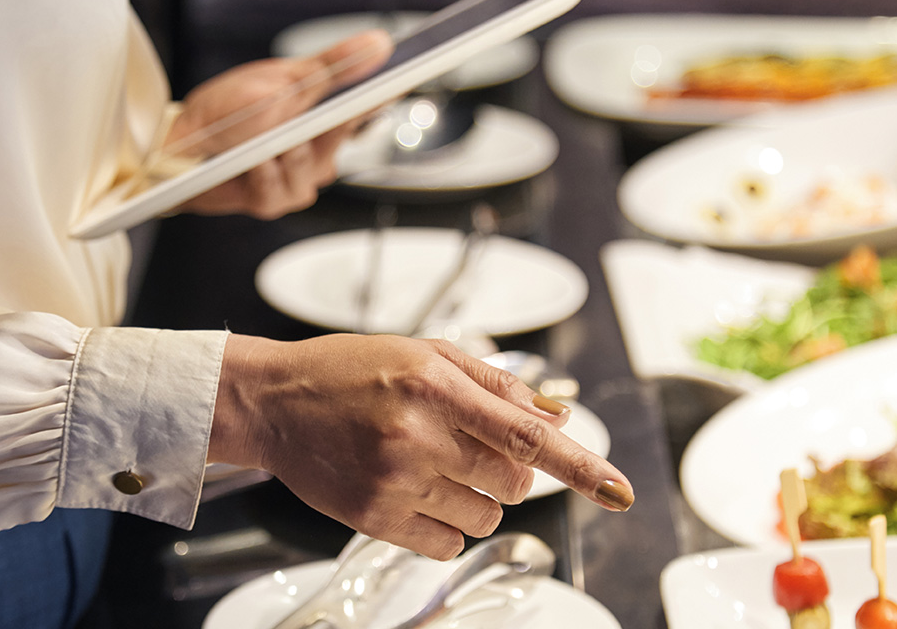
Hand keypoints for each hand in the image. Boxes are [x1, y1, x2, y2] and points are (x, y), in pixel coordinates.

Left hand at [165, 30, 392, 219]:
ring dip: (283, 150)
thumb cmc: (228, 110)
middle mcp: (319, 151)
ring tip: (263, 141)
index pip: (369, 103)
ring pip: (311, 167)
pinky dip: (263, 173)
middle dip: (319, 120)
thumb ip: (332, 66)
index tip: (404, 76)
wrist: (177, 143)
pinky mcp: (274, 201)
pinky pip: (280, 189)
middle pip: (341, 136)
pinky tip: (251, 161)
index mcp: (325, 116)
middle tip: (304, 108)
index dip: (388, 90)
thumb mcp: (284, 79)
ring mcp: (299, 179)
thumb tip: (380, 43)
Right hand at [209, 333, 634, 559]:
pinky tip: (416, 491)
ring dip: (478, 498)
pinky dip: (447, 525)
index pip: (529, 434)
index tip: (620, 490)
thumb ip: (497, 384)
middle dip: (509, 470)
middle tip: (468, 446)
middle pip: (514, 481)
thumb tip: (560, 415)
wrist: (275, 402)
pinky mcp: (374, 517)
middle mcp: (418, 435)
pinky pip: (446, 543)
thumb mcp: (427, 353)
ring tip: (434, 466)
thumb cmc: (351, 369)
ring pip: (485, 516)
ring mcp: (395, 480)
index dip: (582, 466)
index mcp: (436, 385)